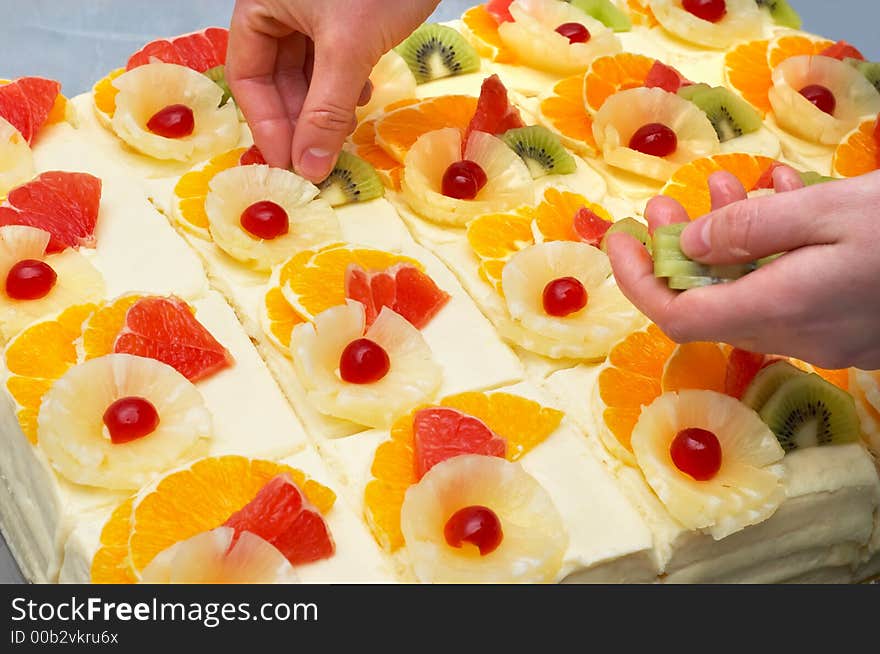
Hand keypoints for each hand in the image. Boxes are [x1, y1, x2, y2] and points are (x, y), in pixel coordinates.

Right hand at [227, 0, 439, 180]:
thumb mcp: (349, 47)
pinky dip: (344, 85)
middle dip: (300, 120)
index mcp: (260, 5)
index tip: (291, 165)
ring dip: (324, 107)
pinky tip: (361, 98)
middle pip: (276, 78)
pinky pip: (332, 59)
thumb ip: (325, 110)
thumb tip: (309, 167)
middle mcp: (280, 8)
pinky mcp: (345, 15)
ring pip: (306, 72)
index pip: (248, 76)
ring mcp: (312, 11)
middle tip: (321, 160)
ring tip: (344, 131)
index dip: (268, 125)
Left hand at [607, 167, 879, 369]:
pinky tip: (783, 203)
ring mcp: (828, 340)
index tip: (622, 241)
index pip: (678, 317)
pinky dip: (775, 254)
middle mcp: (798, 337)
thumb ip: (752, 229)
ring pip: (753, 294)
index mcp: (781, 309)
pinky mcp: (854, 331)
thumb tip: (686, 244)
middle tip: (668, 202)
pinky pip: (793, 296)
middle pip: (712, 303)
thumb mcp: (831, 210)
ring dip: (730, 244)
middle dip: (681, 250)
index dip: (638, 282)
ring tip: (726, 184)